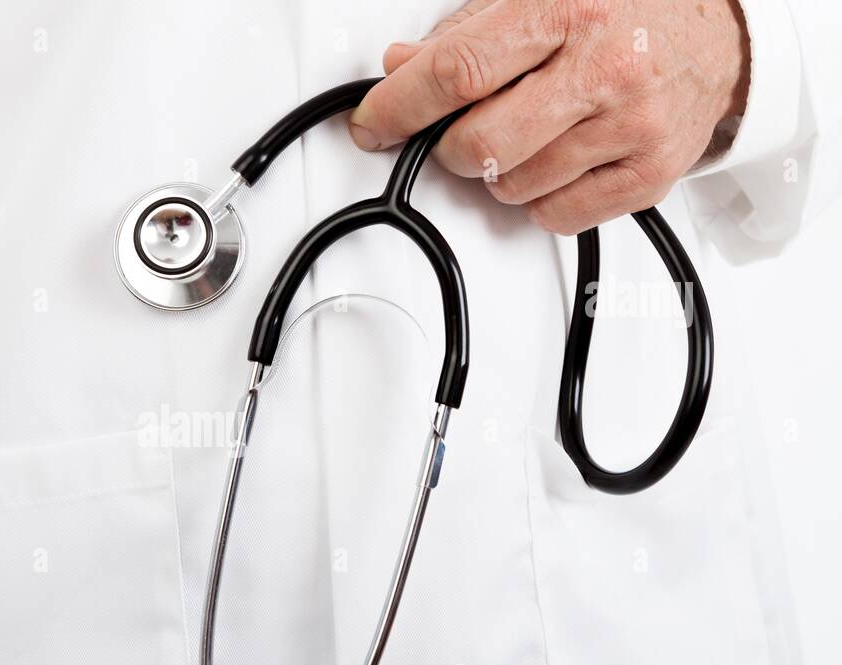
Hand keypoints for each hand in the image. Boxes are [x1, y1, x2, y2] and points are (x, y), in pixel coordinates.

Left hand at [348, 0, 750, 233]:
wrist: (719, 35)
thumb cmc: (624, 11)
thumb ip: (464, 35)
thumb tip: (400, 70)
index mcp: (567, 9)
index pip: (458, 71)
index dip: (400, 106)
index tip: (373, 123)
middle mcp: (605, 67)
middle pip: (480, 144)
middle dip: (450, 147)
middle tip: (461, 131)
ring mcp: (631, 125)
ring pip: (512, 189)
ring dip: (498, 173)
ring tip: (528, 134)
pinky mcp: (649, 174)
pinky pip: (556, 216)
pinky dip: (540, 198)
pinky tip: (559, 159)